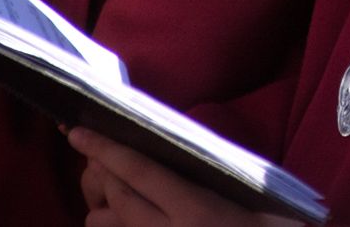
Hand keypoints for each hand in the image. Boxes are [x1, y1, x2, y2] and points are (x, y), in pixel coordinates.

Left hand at [70, 127, 304, 226]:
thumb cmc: (270, 226)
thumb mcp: (246, 193)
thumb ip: (207, 174)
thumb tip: (168, 152)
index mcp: (195, 209)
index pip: (138, 171)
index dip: (105, 149)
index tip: (78, 132)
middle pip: (115, 196)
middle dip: (101, 171)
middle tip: (98, 153)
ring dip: (102, 208)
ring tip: (114, 195)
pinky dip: (114, 226)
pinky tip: (124, 218)